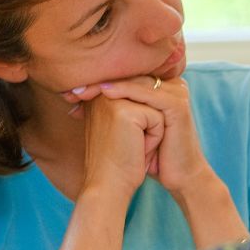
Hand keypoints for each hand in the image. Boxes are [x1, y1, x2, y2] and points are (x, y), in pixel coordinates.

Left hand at [64, 76, 218, 194]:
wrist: (176, 174)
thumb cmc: (151, 152)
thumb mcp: (128, 124)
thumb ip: (111, 104)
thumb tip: (74, 93)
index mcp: (162, 86)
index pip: (127, 75)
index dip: (99, 80)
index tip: (71, 91)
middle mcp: (172, 85)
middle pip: (132, 75)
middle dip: (100, 81)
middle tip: (73, 89)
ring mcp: (177, 93)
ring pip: (138, 81)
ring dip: (109, 83)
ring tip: (83, 90)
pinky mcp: (178, 105)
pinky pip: (149, 93)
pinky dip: (126, 91)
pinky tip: (106, 92)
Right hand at [79, 94, 161, 198]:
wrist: (109, 186)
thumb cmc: (118, 160)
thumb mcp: (124, 125)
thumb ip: (132, 102)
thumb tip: (155, 87)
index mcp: (99, 93)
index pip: (142, 92)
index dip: (146, 118)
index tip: (126, 139)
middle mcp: (101, 92)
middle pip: (150, 97)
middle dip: (149, 124)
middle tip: (130, 146)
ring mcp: (111, 100)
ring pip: (155, 107)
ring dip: (152, 130)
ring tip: (134, 147)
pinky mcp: (124, 112)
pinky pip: (158, 119)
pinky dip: (154, 138)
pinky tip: (136, 151)